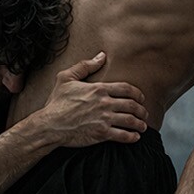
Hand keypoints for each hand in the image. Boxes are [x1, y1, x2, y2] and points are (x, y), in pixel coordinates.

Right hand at [30, 52, 148, 147]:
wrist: (50, 125)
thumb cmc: (56, 103)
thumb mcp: (66, 78)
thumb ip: (85, 66)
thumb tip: (101, 56)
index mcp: (98, 89)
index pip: (126, 89)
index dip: (137, 93)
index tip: (141, 98)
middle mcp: (104, 103)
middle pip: (132, 105)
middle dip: (141, 110)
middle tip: (144, 113)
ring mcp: (104, 119)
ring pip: (130, 120)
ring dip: (140, 124)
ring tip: (142, 126)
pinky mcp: (101, 134)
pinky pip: (123, 135)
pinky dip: (132, 137)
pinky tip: (135, 137)